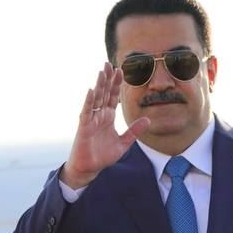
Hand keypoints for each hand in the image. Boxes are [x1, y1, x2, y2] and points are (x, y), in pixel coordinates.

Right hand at [61, 63, 149, 188]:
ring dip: (99, 85)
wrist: (90, 168)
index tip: (121, 70)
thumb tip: (148, 120)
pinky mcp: (84, 127)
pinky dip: (89, 101)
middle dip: (107, 79)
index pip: (112, 97)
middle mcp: (99, 115)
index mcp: (108, 117)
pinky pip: (87, 112)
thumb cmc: (103, 155)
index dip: (116, 84)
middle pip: (103, 93)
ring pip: (95, 98)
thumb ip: (134, 131)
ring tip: (102, 71)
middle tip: (110, 63)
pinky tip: (92, 90)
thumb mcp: (124, 143)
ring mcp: (91, 119)